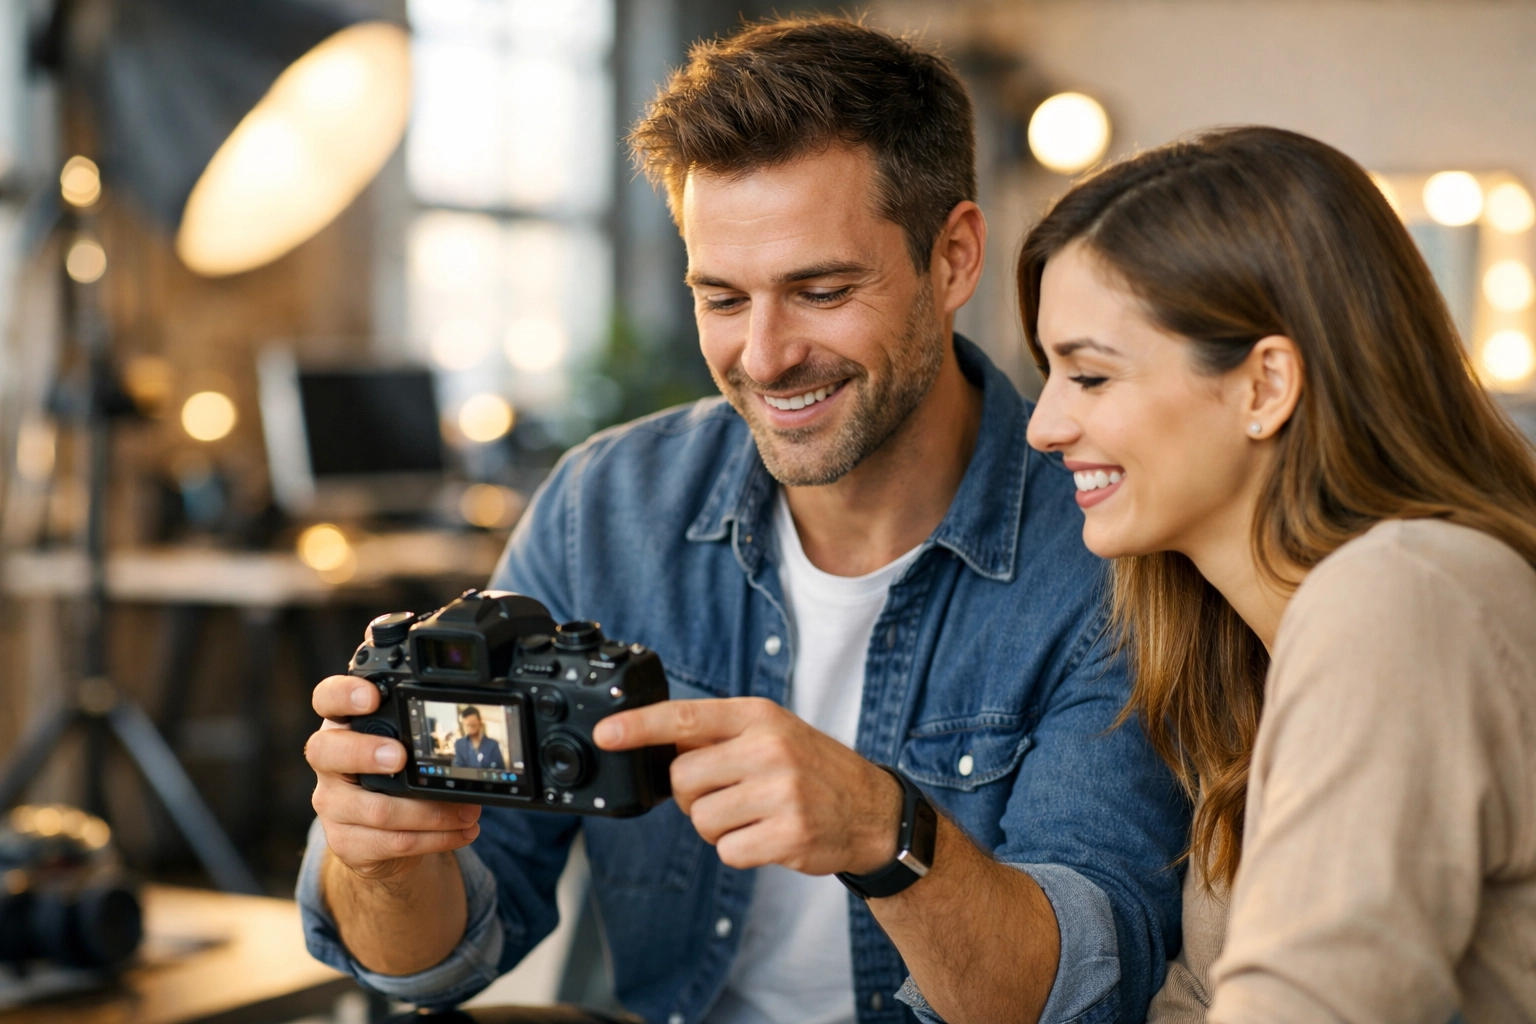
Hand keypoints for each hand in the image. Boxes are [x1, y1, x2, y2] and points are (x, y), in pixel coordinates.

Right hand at [305, 675, 480, 880]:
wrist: (382, 834)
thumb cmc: (394, 772)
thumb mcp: (404, 738)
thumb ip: (412, 708)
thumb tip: (422, 670)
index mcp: (344, 726)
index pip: (326, 699)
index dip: (343, 695)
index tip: (372, 696)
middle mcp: (329, 762)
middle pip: (328, 752)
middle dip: (366, 753)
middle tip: (401, 757)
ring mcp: (332, 804)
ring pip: (374, 809)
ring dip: (430, 811)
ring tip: (468, 810)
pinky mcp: (346, 842)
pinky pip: (392, 842)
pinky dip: (435, 837)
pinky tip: (462, 830)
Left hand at [594, 697, 901, 875]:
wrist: (871, 810)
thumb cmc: (811, 769)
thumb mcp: (772, 732)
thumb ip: (719, 736)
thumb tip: (656, 745)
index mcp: (758, 716)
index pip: (685, 718)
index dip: (639, 726)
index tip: (605, 733)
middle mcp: (770, 748)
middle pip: (682, 780)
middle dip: (691, 796)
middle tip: (725, 795)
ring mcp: (781, 792)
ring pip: (701, 820)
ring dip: (716, 827)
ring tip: (753, 816)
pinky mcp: (788, 834)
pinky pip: (728, 851)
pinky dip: (738, 850)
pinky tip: (767, 836)